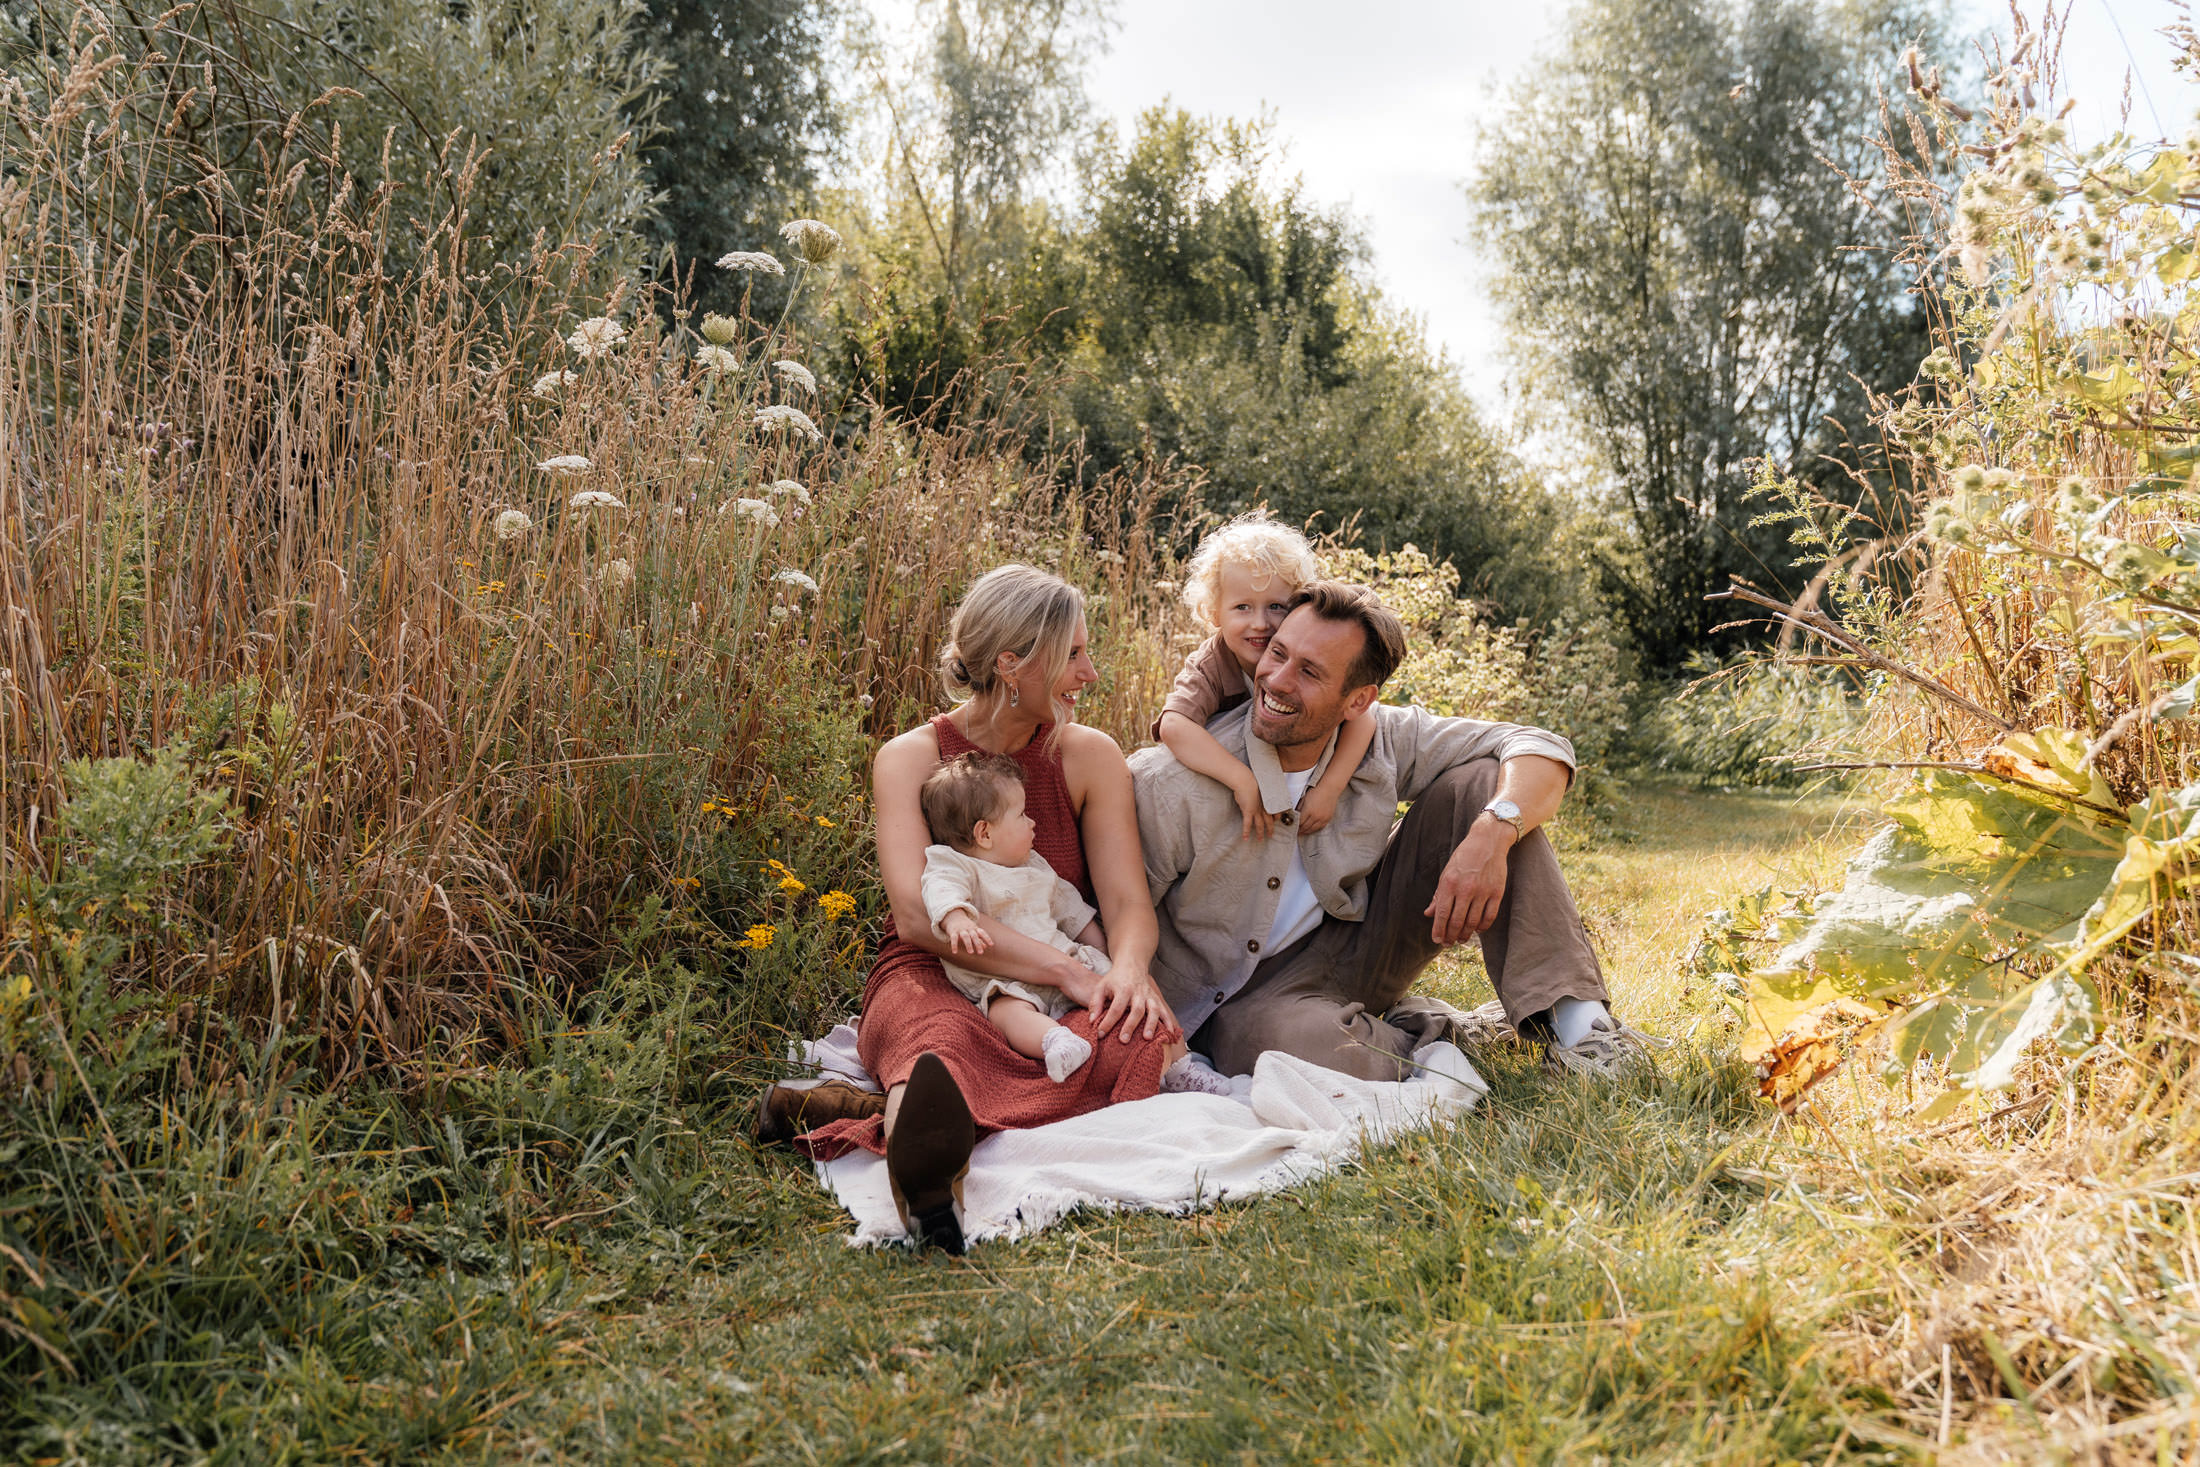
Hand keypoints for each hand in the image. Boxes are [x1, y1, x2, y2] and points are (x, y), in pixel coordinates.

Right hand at [942, 911, 991, 954]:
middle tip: (981, 953)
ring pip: (965, 936)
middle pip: (974, 936)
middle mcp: (968, 929)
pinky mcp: (953, 932)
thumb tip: (985, 947)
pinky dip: (954, 945)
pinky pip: (954, 938)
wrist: (954, 917)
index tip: (991, 945)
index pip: (982, 932)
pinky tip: (955, 952)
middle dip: (978, 944)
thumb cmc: (965, 926)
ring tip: (971, 953)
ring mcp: (961, 930)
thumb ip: (978, 939)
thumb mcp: (973, 931)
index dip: (987, 938)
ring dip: (968, 944)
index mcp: (974, 928)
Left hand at [1061, 959, 1181, 1043]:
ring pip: (1153, 1010)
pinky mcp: (1156, 999)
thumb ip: (1095, 1003)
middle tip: (1123, 1040)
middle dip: (1130, 1026)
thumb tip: (1092, 1021)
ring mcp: (1149, 996)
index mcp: (1123, 989)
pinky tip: (1169, 1033)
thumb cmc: (1114, 979)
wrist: (1132, 965)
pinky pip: (1164, 1010)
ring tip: (1147, 1038)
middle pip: (1136, 1010)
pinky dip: (1168, 1022)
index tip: (1100, 1034)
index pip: (1115, 1008)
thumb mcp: (1101, 987)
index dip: (1108, 1022)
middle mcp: (1138, 992)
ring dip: (1151, 1024)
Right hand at [1231, 771, 1273, 842]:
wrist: (1246, 781)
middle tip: (1271, 835)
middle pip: (1269, 821)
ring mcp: (1256, 811)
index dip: (1276, 818)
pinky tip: (1245, 838)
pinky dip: (1246, 832)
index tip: (1276, 820)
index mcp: (1268, 801)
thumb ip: (1260, 794)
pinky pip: (1247, 824)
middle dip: (1270, 829)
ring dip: (1260, 833)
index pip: (1275, 812)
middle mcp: (1264, 808)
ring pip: (1260, 825)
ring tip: (1260, 839)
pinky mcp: (1248, 812)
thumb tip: (1258, 794)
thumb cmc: (1252, 781)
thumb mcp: (1260, 787)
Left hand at [1298, 785, 1338, 834]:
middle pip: (1306, 827)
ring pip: (1313, 829)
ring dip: (1307, 831)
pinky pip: (1320, 827)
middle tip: (1296, 833)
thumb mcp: (1304, 798)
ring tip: (1302, 833)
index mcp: (1308, 811)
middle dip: (1300, 830)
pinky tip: (1311, 829)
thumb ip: (1299, 807)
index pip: (1300, 822)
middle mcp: (1316, 816)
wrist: (1329, 789)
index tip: (1292, 828)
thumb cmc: (1316, 791)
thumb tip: (1294, 814)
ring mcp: (1323, 818)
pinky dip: (1314, 829)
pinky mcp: (1328, 818)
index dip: (1295, 826)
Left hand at [1424, 816, 1514, 944]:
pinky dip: (1483, 926)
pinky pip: (1489, 916)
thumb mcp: (1446, 872)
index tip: (1437, 940)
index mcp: (1450, 883)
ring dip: (1466, 934)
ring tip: (1461, 939)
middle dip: (1451, 936)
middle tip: (1449, 943)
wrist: (1488, 841)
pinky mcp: (1497, 892)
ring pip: (1473, 921)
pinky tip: (1477, 929)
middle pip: (1457, 921)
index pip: (1442, 913)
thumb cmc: (1464, 857)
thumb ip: (1438, 895)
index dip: (1439, 930)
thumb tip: (1429, 914)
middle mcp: (1466, 888)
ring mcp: (1483, 891)